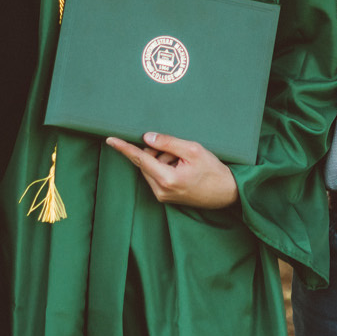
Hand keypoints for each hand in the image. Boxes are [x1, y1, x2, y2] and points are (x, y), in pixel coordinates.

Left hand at [106, 132, 238, 208]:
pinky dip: (165, 167)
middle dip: (157, 151)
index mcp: (167, 178)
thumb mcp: (193, 150)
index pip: (140, 158)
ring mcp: (162, 195)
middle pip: (145, 161)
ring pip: (150, 168)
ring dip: (162, 159)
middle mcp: (160, 190)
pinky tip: (182, 169)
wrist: (226, 193)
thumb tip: (146, 138)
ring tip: (184, 162)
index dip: (124, 148)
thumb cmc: (212, 171)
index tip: (110, 140)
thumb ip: (168, 142)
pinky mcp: (165, 197)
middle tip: (178, 151)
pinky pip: (156, 176)